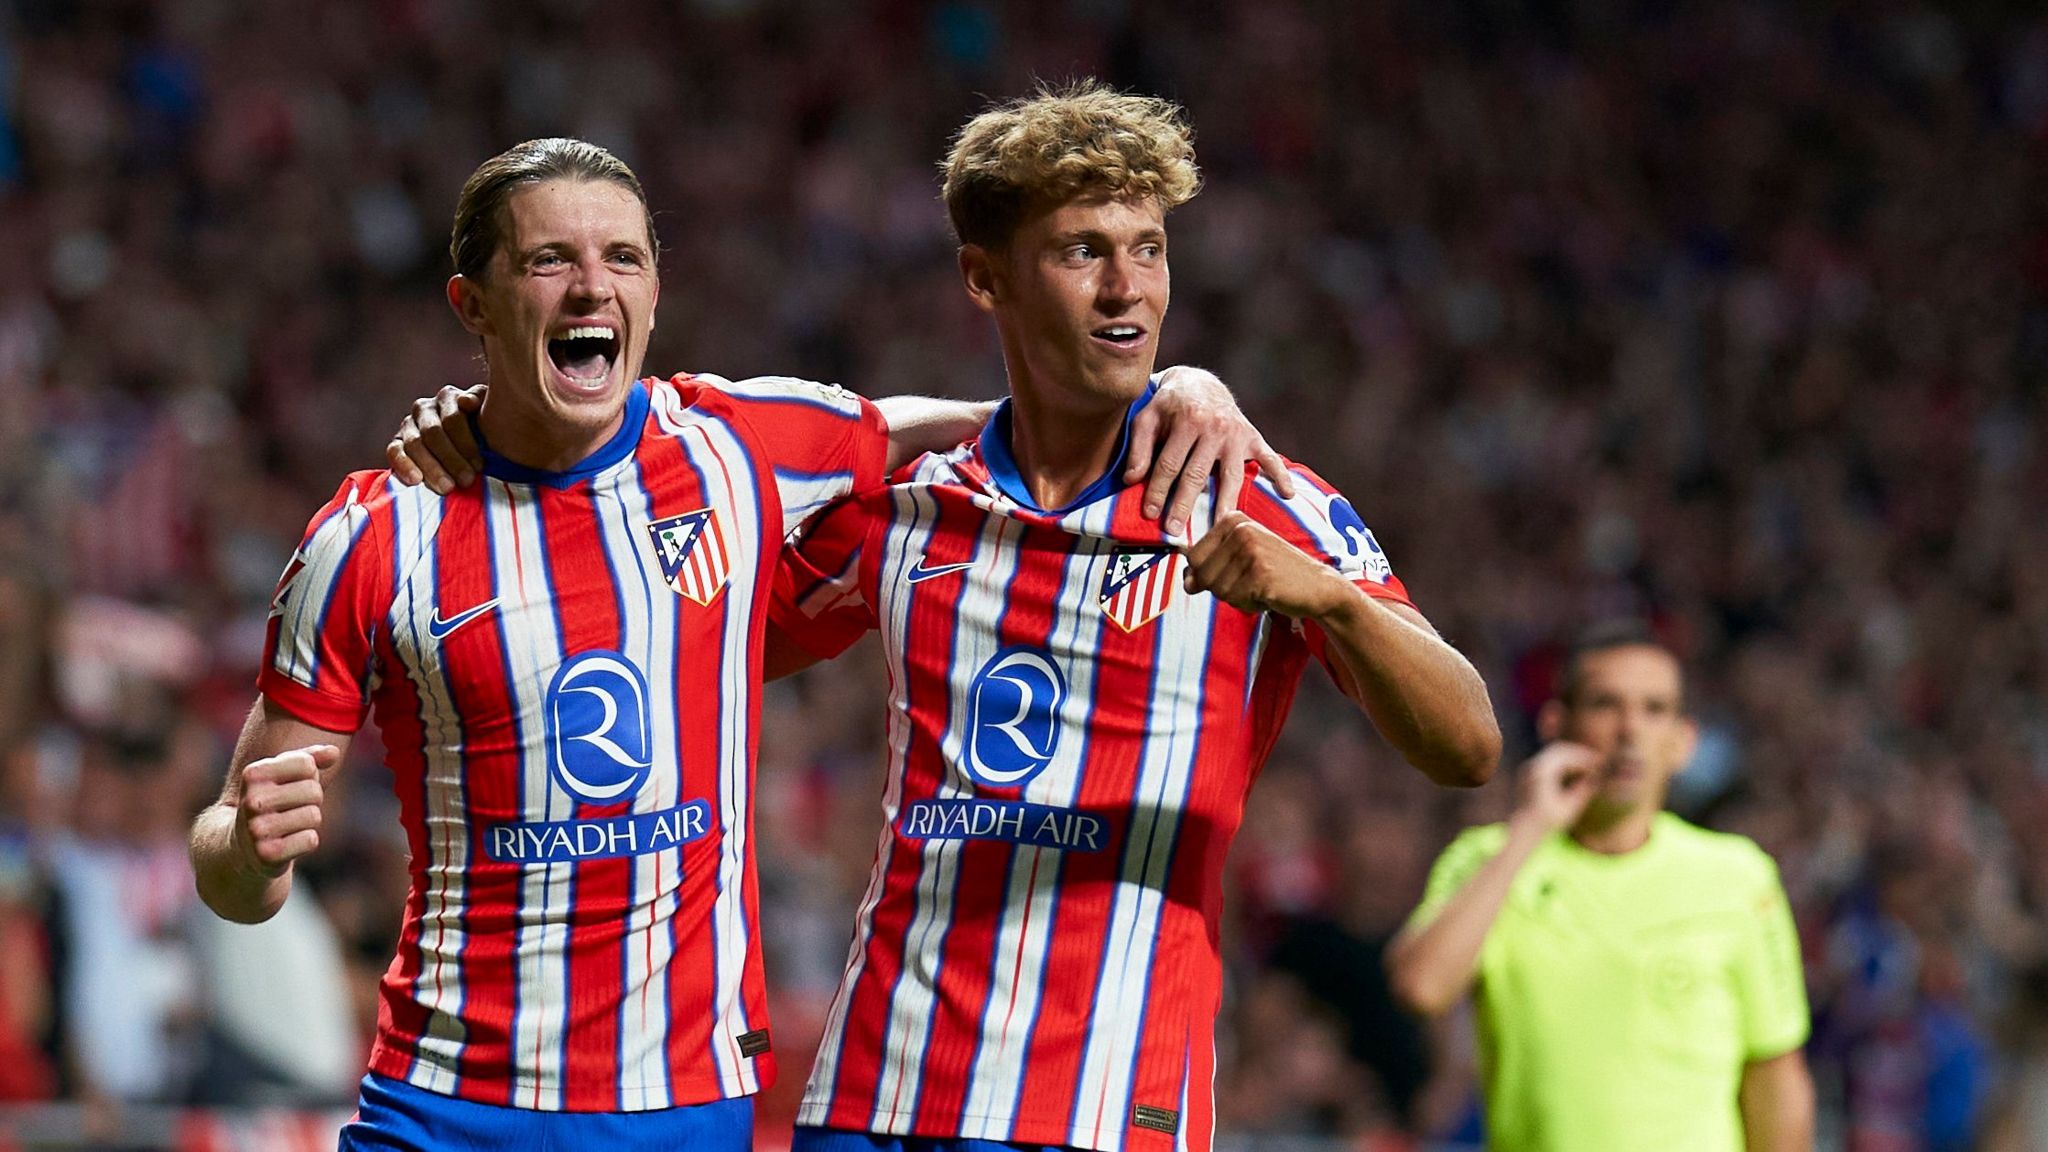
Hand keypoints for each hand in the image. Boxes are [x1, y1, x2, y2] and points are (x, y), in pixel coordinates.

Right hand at [232, 745, 339, 878]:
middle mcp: (252, 801)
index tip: (291, 784)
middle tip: (290, 809)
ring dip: (308, 822)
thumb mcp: (284, 774)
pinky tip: (287, 842)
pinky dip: (306, 841)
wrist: (241, 847)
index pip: (306, 764)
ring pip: (314, 816)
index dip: (309, 775)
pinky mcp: (267, 854)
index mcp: (253, 774)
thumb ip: (310, 757)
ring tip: (287, 825)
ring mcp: (257, 829)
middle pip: (314, 791)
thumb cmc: (271, 801)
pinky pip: (310, 840)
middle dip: (311, 800)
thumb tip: (334, 752)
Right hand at [386, 384, 486, 493]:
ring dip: (432, 467)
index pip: (453, 418)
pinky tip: (415, 481)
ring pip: (415, 444)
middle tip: (466, 481)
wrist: (468, 446)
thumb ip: (481, 402)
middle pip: (433, 432)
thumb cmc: (484, 429)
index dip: (466, 444)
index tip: (480, 467)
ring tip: (447, 488)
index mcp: (448, 397)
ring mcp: (408, 424)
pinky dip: (403, 465)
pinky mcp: (396, 442)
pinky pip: (394, 451)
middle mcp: (425, 407)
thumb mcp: (489, 414)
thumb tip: (466, 402)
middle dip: (451, 459)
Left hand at [1125, 366, 1293, 536]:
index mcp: (1187, 421)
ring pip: (1230, 476)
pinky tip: (1287, 494)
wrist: (1200, 383)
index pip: (1169, 464)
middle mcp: (1214, 428)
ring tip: (1220, 527)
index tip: (1150, 515)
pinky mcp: (1253, 437)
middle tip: (1175, 531)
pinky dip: (1281, 475)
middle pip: (1197, 474)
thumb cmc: (1170, 405)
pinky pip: (1270, 458)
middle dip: (1184, 505)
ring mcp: (1236, 434)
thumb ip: (1139, 448)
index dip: (1157, 490)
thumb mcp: (1148, 417)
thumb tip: (1131, 479)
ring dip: (1224, 504)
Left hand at [1182, 511, 1350, 618]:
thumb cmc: (1276, 572)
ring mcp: (1251, 551)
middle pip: (1201, 574)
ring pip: (1218, 590)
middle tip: (1249, 582)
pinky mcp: (1260, 575)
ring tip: (1260, 586)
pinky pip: (1235, 600)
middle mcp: (1241, 531)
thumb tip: (1186, 582)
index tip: (1232, 572)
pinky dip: (1249, 605)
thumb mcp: (1240, 559)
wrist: (1318, 586)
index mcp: (1233, 521)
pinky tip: (1268, 594)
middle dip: (1221, 588)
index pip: (1192, 556)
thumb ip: (1210, 566)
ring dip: (1237, 597)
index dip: (1206, 573)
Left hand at [1515, 742, 1602, 831]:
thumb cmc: (1548, 822)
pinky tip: (1577, 772)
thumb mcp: (1569, 807)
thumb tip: (1597, 778)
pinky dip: (1563, 763)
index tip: (1599, 762)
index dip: (1584, 758)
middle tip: (1596, 760)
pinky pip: (1549, 761)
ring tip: (1589, 767)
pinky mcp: (1529, 773)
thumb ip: (1583, 790)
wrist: (1522, 829)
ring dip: (1571, 758)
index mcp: (1541, 773)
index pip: (1566, 756)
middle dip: (1578, 754)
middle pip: (1559, 750)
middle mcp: (1532, 767)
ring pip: (1554, 755)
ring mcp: (1529, 769)